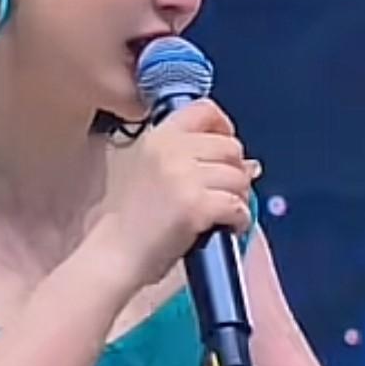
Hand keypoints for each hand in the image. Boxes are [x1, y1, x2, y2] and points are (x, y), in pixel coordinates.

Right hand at [102, 99, 258, 291]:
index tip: (225, 152)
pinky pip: (237, 205)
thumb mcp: (153, 175)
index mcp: (158, 138)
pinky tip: (227, 228)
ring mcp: (183, 176)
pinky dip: (240, 220)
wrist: (114, 255)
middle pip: (230, 146)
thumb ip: (195, 161)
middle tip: (224, 194)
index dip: (224, 128)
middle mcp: (171, 150)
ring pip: (239, 177)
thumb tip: (251, 165)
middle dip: (236, 173)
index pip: (205, 110)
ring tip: (224, 215)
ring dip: (239, 198)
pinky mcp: (195, 205)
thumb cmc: (131, 222)